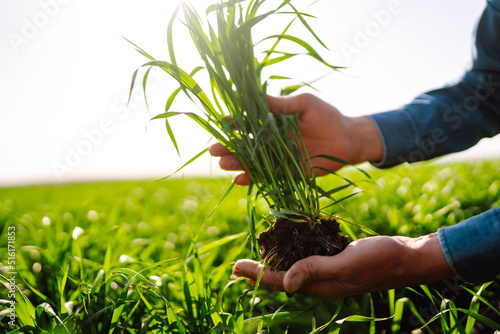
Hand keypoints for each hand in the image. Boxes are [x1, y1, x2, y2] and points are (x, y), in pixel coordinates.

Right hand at [209, 94, 383, 184]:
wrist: (348, 140)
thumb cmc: (328, 116)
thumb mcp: (304, 104)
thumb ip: (281, 104)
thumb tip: (257, 96)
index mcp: (273, 121)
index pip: (248, 122)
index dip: (233, 123)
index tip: (221, 124)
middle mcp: (271, 140)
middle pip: (244, 144)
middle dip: (228, 147)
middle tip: (213, 150)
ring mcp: (277, 157)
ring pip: (251, 162)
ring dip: (236, 164)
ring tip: (223, 165)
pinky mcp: (285, 173)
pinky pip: (265, 177)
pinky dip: (252, 180)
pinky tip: (239, 181)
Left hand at [232, 233, 453, 297]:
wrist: (409, 257)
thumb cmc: (381, 260)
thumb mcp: (347, 264)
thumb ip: (316, 270)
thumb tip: (285, 283)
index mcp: (321, 285)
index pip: (281, 282)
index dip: (257, 275)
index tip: (236, 267)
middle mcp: (322, 281)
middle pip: (283, 278)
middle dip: (260, 272)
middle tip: (239, 265)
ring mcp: (330, 271)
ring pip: (295, 268)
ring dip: (275, 262)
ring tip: (258, 254)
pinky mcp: (337, 260)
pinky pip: (310, 258)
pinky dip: (295, 251)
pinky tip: (289, 242)